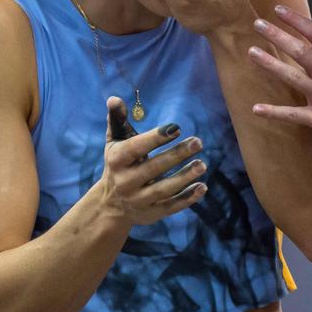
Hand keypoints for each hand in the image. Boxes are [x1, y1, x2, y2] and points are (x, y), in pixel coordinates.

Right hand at [101, 97, 207, 225]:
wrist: (110, 204)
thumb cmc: (118, 164)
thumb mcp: (115, 142)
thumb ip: (117, 120)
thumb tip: (114, 98)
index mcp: (117, 160)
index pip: (136, 148)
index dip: (155, 138)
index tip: (176, 128)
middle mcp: (126, 182)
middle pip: (153, 168)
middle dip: (176, 155)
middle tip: (198, 142)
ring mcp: (138, 200)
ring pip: (163, 189)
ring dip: (184, 177)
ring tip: (202, 164)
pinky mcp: (151, 214)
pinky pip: (171, 207)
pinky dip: (187, 198)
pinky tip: (202, 187)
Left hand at [248, 6, 311, 165]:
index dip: (296, 20)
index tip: (279, 10)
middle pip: (300, 51)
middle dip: (277, 36)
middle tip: (258, 25)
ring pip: (292, 77)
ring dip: (270, 64)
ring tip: (252, 53)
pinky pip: (292, 114)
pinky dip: (273, 112)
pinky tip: (256, 108)